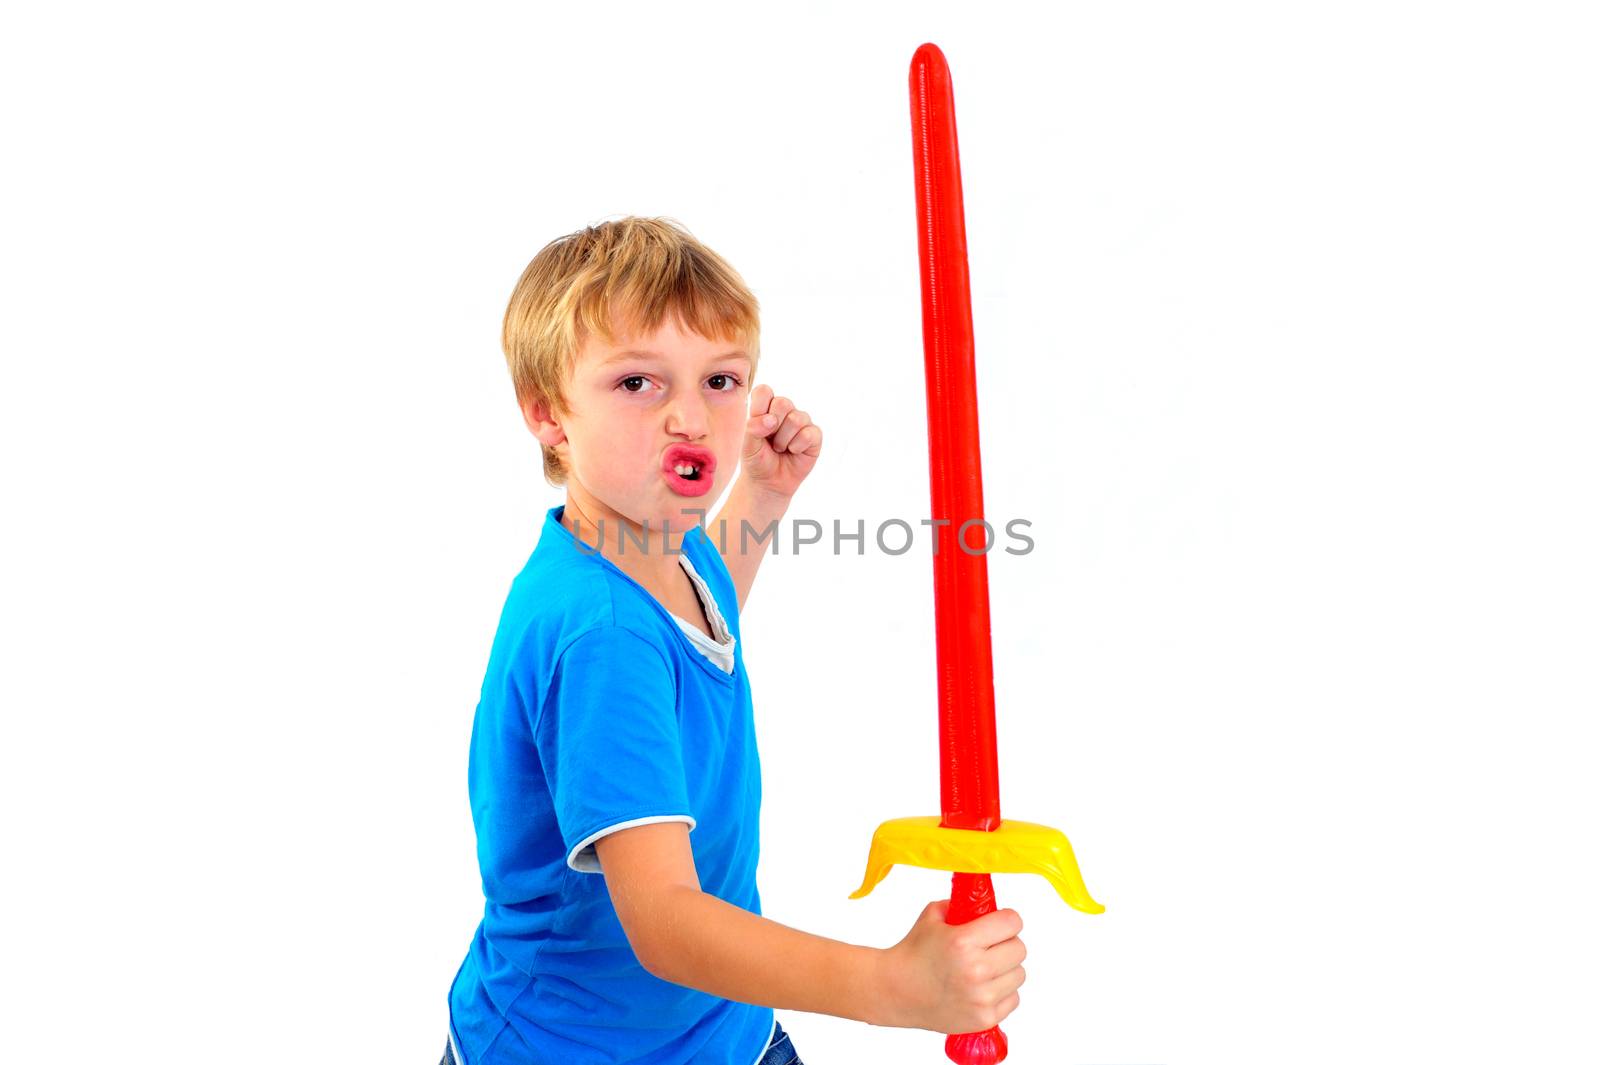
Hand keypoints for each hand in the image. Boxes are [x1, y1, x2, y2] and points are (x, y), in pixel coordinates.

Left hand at [742, 383, 821, 501]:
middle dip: (774, 425)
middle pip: (783, 403)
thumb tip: (771, 420)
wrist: (767, 482)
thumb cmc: (757, 460)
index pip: (764, 391)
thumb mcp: (748, 444)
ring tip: (780, 449)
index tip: (757, 426)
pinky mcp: (814, 435)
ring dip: (784, 440)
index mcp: (766, 407)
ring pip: (796, 419)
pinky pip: (809, 434)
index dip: (760, 408)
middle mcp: (785, 411)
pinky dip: (797, 446)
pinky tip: (793, 452)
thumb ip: (754, 427)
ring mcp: (801, 422)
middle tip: (770, 440)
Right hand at [878, 900, 1026, 1034]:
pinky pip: (1013, 998)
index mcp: (963, 941)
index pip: (1012, 922)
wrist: (895, 991)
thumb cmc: (913, 952)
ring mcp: (982, 997)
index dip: (1006, 920)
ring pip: (1019, 974)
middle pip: (1019, 949)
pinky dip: (1002, 993)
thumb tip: (986, 904)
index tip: (999, 923)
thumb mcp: (932, 916)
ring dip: (1005, 969)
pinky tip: (982, 988)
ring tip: (984, 969)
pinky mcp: (984, 1018)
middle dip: (1006, 944)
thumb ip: (961, 906)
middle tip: (989, 947)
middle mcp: (976, 970)